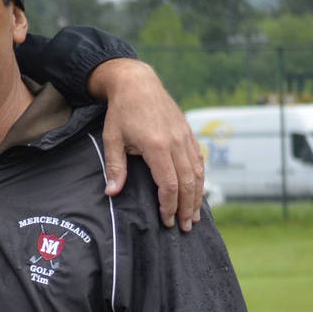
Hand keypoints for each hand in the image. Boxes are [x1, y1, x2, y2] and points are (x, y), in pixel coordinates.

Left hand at [89, 60, 203, 232]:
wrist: (137, 83)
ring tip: (194, 216)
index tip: (166, 221)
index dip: (169, 205)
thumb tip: (112, 193)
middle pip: (188, 182)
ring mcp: (186, 137)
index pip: (169, 184)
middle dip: (186, 207)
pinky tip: (198, 192)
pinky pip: (199, 160)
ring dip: (197, 196)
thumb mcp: (112, 140)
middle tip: (185, 227)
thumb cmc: (121, 113)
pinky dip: (201, 179)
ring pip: (198, 172)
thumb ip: (115, 168)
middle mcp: (176, 143)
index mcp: (157, 146)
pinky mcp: (188, 134)